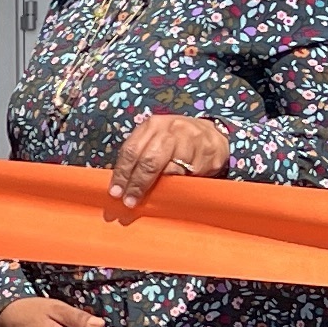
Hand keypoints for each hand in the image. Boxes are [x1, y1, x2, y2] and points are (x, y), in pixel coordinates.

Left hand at [106, 112, 231, 205]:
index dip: (121, 173)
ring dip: (158, 188)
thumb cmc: (177, 141)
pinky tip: (172, 192)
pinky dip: (177, 185)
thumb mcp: (156, 138)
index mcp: (152, 125)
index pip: (131, 150)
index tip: (115, 193)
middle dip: (137, 183)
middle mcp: (170, 130)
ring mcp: (189, 141)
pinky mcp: (204, 155)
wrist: (212, 135)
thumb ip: (140, 154)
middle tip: (129, 201)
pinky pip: (187, 175)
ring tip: (150, 199)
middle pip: (148, 160)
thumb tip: (120, 182)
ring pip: (169, 169)